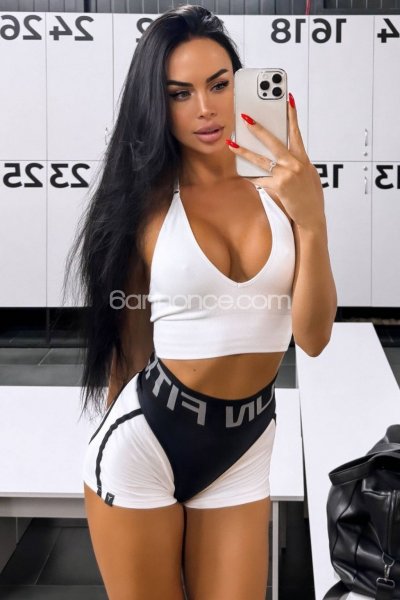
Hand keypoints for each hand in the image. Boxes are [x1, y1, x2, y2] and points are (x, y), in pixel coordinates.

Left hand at [226, 93, 325, 230]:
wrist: (312, 217)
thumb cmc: (310, 196)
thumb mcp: (308, 175)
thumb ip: (296, 163)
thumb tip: (282, 155)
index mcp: (303, 159)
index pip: (296, 132)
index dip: (292, 115)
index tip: (287, 99)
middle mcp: (295, 164)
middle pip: (273, 142)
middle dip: (259, 129)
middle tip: (246, 118)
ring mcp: (286, 175)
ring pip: (260, 160)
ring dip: (244, 151)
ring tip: (232, 143)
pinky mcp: (278, 187)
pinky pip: (259, 180)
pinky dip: (251, 177)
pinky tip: (241, 173)